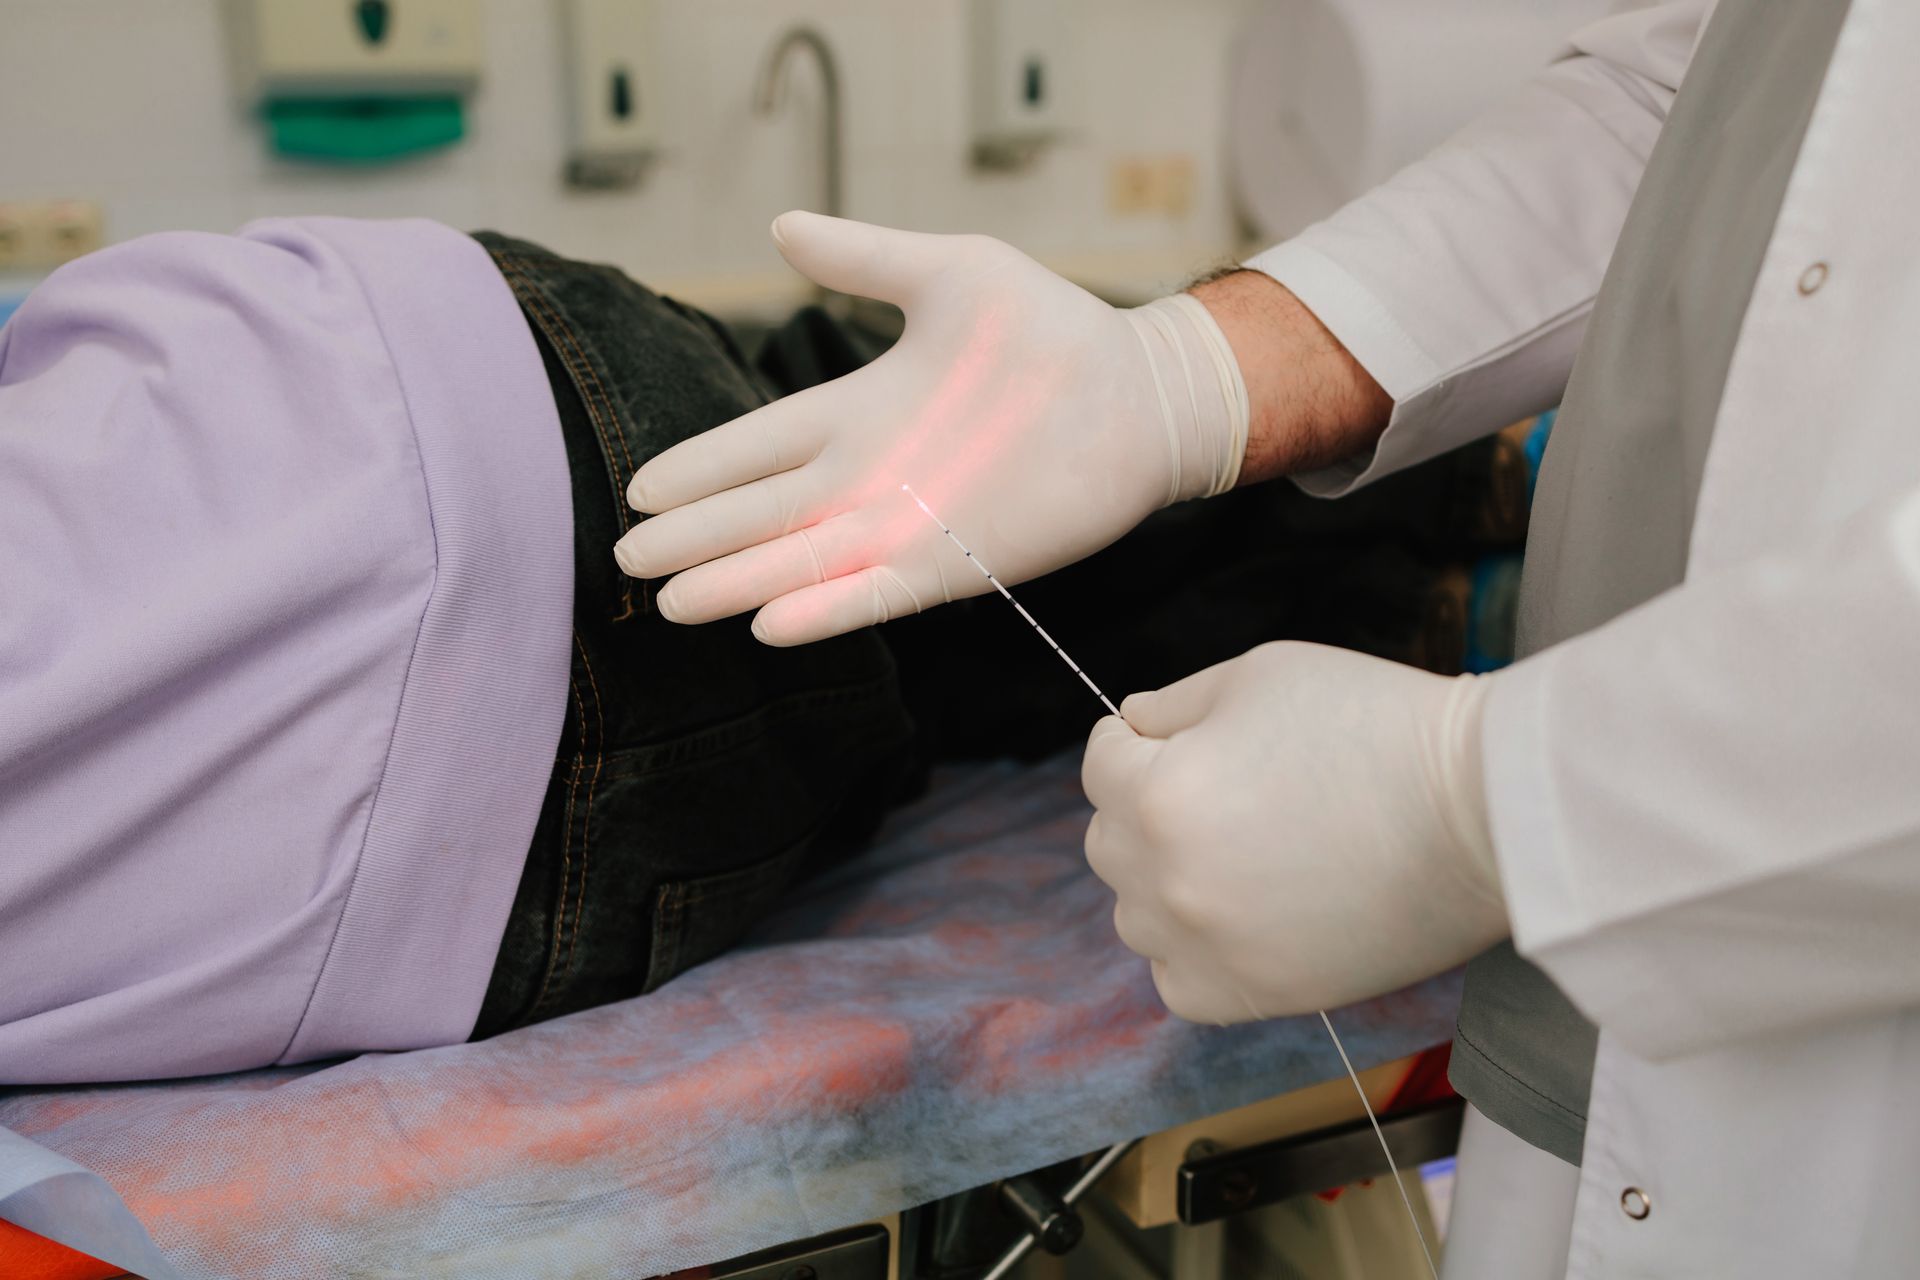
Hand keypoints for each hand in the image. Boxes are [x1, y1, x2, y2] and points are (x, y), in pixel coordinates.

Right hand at [613, 212, 1247, 644]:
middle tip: (629, 561)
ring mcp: (908, 525)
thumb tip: (778, 227)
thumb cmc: (1050, 329)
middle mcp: (870, 477)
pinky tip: (769, 625)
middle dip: (696, 537)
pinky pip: (875, 593)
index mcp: (859, 411)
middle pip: (762, 513)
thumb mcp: (950, 273)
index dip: (701, 469)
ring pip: (802, 562)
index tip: (641, 490)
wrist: (1137, 392)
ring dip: (739, 582)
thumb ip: (864, 257)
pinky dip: (825, 609)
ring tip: (673, 604)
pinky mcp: (955, 565)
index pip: (757, 446)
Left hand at [1081, 642, 1507, 1023]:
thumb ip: (1175, 703)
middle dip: (1143, 808)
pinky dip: (1193, 952)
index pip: (1099, 765)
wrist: (1488, 810)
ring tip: (1237, 853)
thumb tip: (1131, 725)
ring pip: (1137, 917)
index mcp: (1159, 794)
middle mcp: (1168, 880)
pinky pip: (1177, 983)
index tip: (1173, 739)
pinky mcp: (1258, 995)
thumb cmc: (1381, 726)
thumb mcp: (1261, 674)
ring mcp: (1210, 947)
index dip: (1136, 741)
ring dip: (1165, 882)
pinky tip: (1239, 916)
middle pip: (1108, 842)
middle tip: (1216, 790)